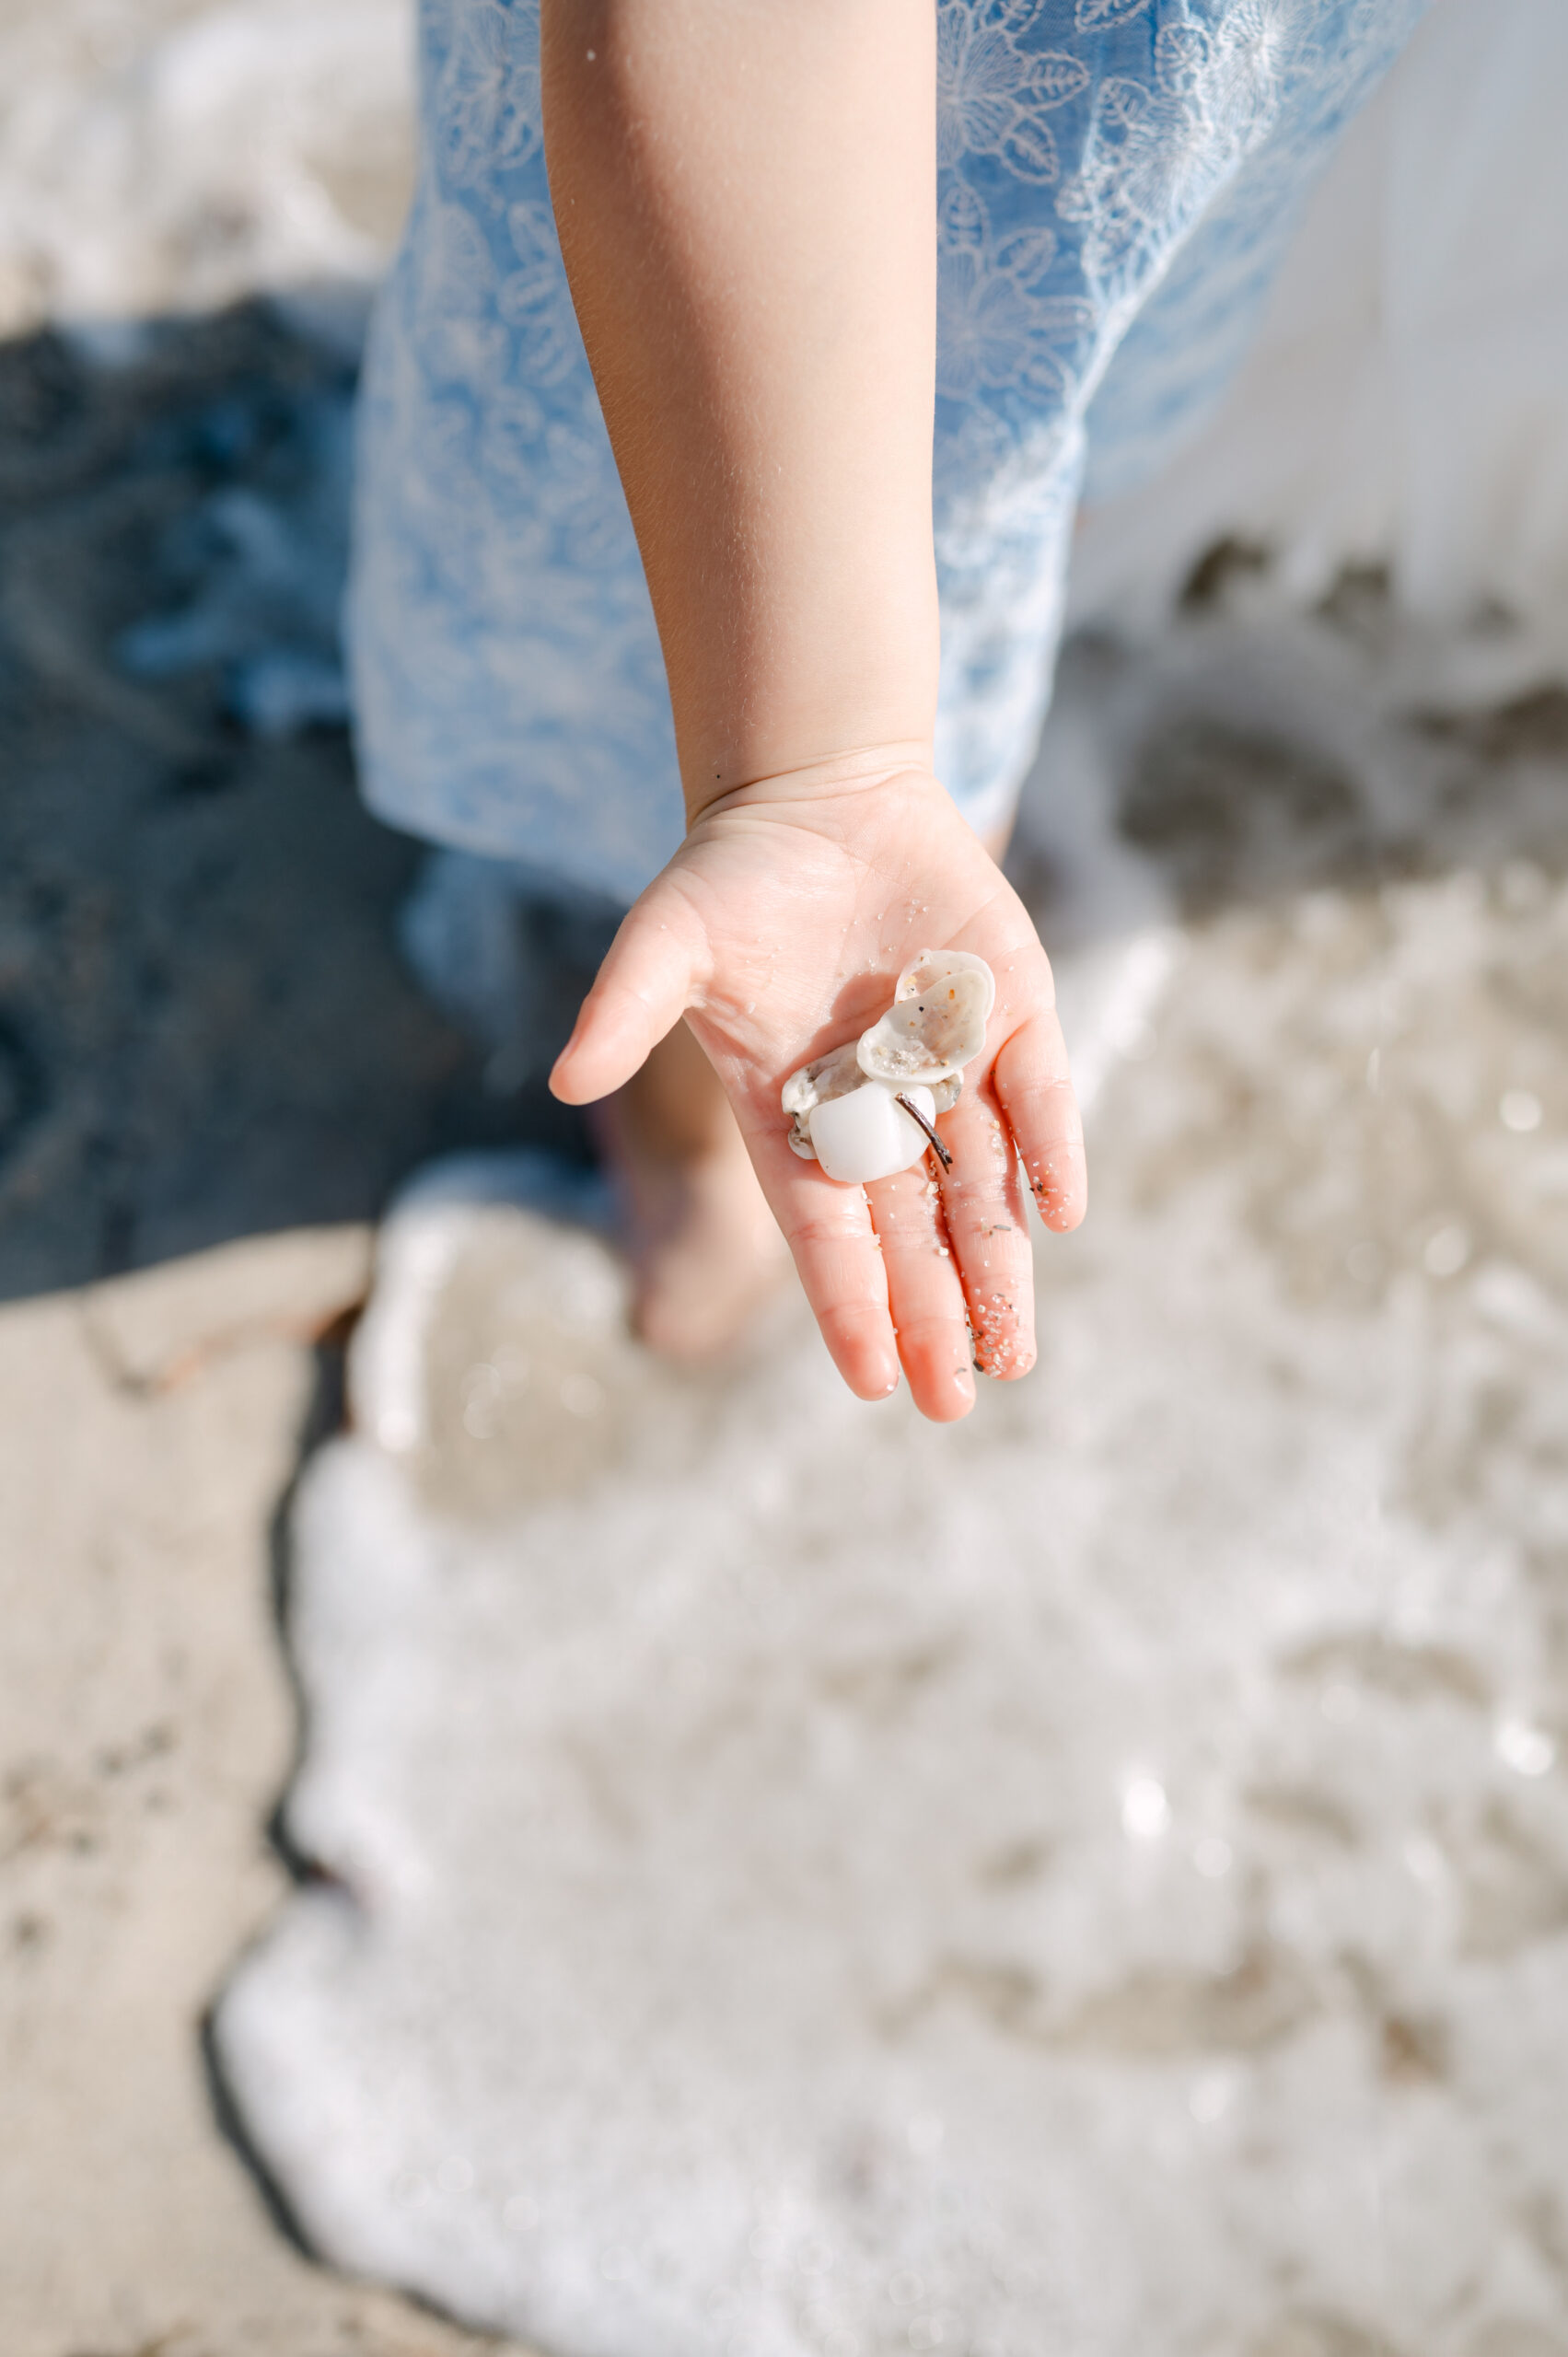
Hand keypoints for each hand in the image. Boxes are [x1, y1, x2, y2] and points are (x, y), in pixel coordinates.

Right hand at [550, 761, 1085, 1420]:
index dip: (852, 1305)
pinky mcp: (1012, 1014)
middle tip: (956, 1398)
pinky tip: (1059, 1211)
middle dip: (934, 1316)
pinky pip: (1041, 1095)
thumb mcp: (665, 941)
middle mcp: (879, 1111)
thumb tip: (566, 1079)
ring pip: (983, 1187)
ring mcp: (951, 1068)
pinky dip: (1052, 1148)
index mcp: (795, 1116)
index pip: (826, 1232)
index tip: (877, 1379)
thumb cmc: (732, 875)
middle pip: (911, 1234)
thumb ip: (625, 1011)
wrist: (821, 792)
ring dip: (999, 1268)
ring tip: (1013, 1356)